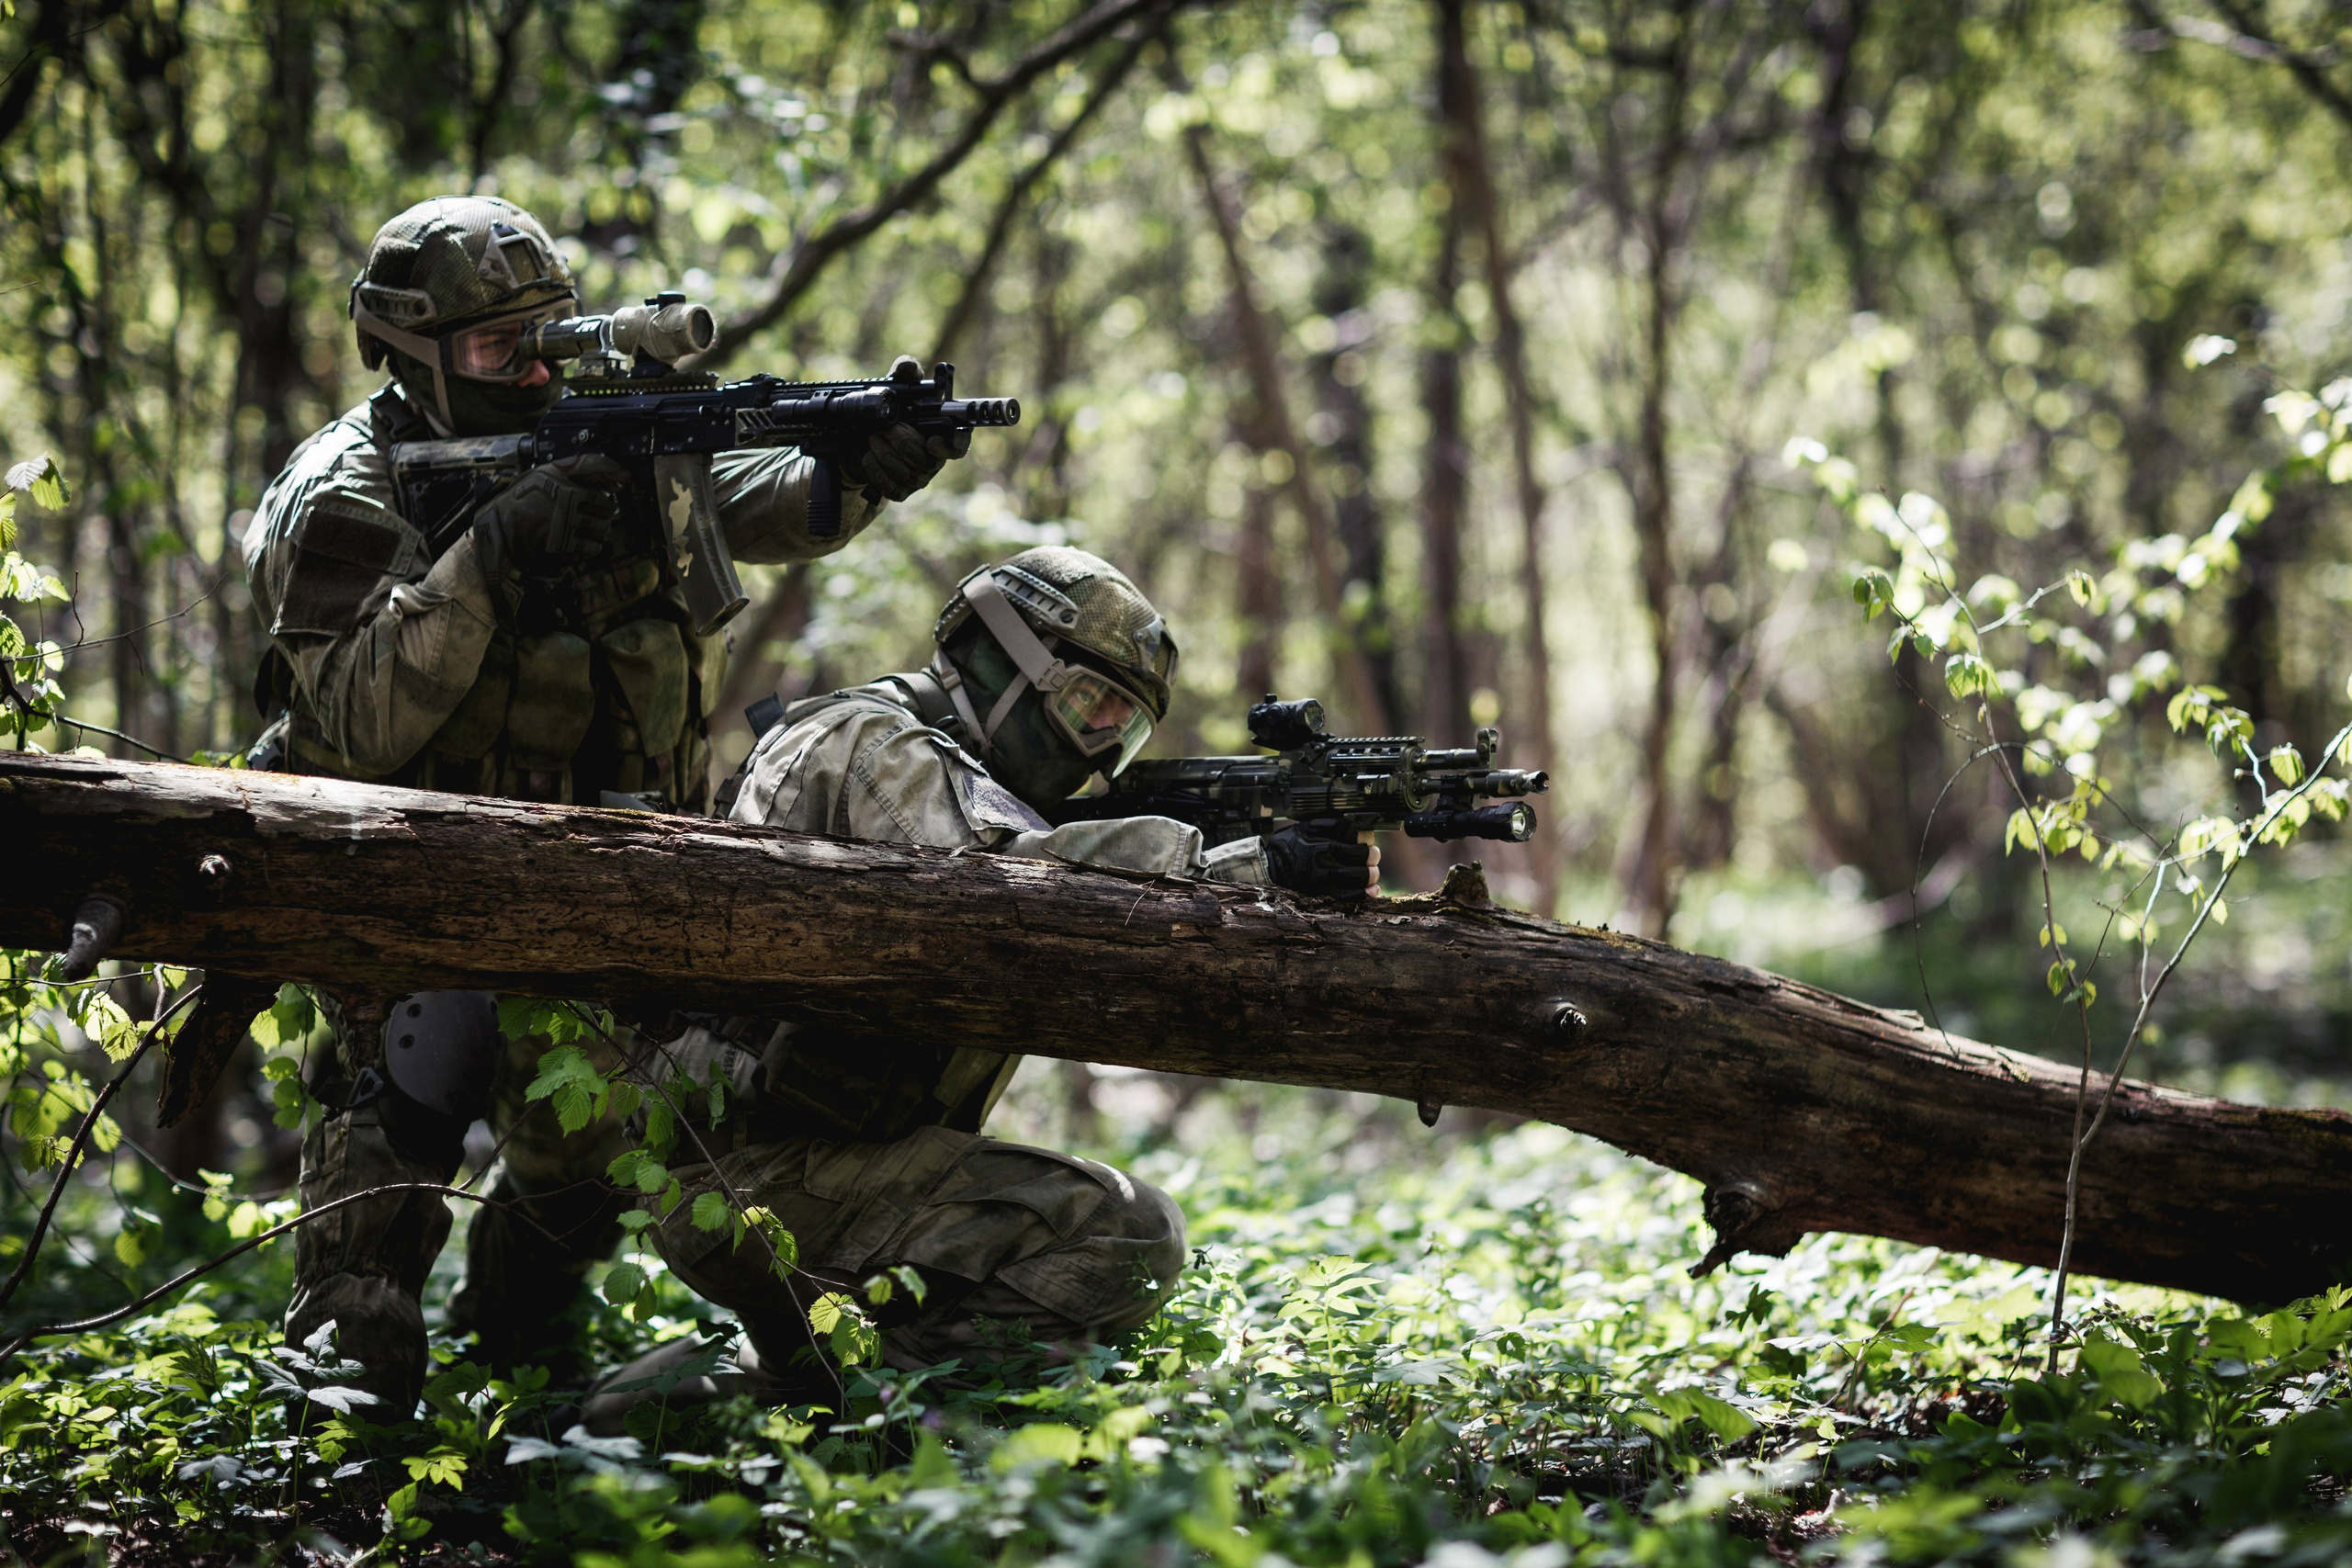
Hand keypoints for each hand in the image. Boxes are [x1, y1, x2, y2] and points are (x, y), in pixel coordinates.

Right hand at [471, 455, 625, 609]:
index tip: (627, 476)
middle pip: (604, 503)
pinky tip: (582, 544)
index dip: (614, 468)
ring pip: (602, 526)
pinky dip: (592, 547)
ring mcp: (564, 520)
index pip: (592, 464)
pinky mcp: (564, 543)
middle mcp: (562, 495)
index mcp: (553, 475)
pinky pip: (593, 546)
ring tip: (588, 530)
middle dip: (605, 511)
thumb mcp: (539, 479)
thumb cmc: (520, 506)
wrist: (500, 534)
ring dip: (600, 530)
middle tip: (598, 515)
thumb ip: (569, 474)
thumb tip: (607, 476)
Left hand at [838, 355, 968, 501]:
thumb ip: (903, 375)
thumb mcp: (892, 389)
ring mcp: (918, 477)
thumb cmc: (885, 413)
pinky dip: (878, 472)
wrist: (856, 440)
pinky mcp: (901, 490)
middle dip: (904, 442)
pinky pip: (894, 490)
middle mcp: (933, 458)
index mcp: (940, 433)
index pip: (959, 445)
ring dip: (888, 455)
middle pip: (929, 461)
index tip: (933, 441)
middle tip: (885, 428)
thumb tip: (908, 366)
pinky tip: (868, 457)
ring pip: (911, 476)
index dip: (952, 446)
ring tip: (872, 437)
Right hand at [1264, 826, 1381, 898]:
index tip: (1367, 839)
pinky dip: (1365, 894)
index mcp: (1320, 842)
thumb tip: (1357, 827)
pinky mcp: (1324, 896)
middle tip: (1371, 856)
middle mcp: (1324, 862)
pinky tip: (1370, 889)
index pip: (1354, 836)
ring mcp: (1325, 881)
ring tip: (1370, 873)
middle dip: (1372, 856)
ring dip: (1371, 875)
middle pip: (1363, 858)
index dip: (1366, 837)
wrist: (1271, 869)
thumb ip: (1330, 825)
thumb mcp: (1306, 827)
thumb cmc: (1290, 846)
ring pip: (1361, 878)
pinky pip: (1352, 897)